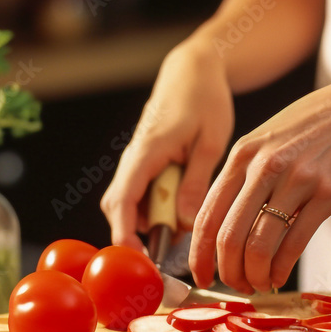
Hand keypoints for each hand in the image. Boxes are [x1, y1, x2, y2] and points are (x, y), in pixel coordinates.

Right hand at [101, 40, 234, 251]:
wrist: (193, 71)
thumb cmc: (204, 100)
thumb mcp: (210, 142)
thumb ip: (196, 182)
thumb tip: (185, 223)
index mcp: (146, 152)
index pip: (122, 202)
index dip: (124, 235)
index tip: (136, 260)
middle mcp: (133, 159)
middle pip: (119, 209)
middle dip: (137, 237)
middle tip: (168, 258)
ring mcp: (136, 162)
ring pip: (129, 205)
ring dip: (150, 224)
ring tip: (182, 236)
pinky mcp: (144, 165)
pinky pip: (141, 196)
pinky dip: (156, 211)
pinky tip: (181, 216)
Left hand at [189, 66, 330, 292]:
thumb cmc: (317, 125)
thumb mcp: (268, 139)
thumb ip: (244, 174)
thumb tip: (222, 221)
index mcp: (242, 154)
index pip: (207, 215)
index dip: (199, 254)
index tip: (201, 275)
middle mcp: (264, 167)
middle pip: (228, 237)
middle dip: (227, 272)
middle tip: (235, 286)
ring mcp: (296, 180)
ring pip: (259, 246)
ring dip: (254, 275)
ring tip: (259, 284)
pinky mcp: (328, 194)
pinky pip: (295, 244)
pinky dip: (281, 269)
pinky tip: (280, 276)